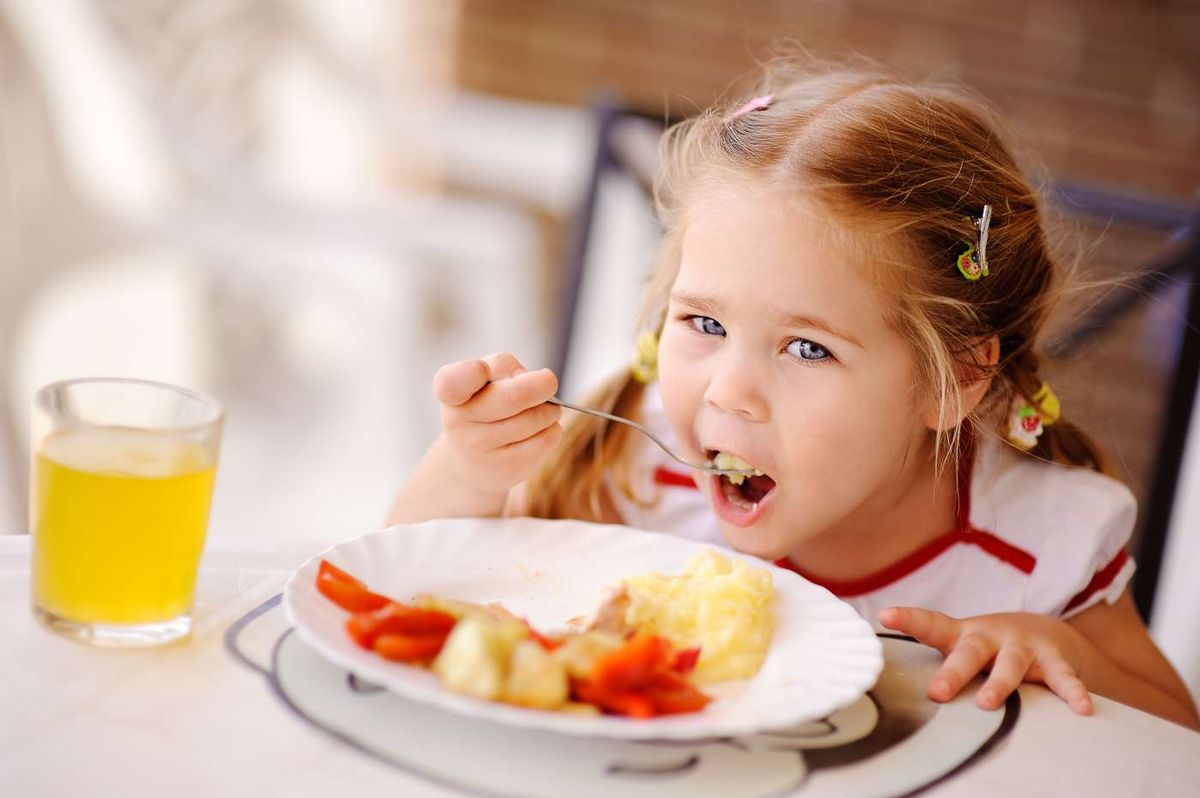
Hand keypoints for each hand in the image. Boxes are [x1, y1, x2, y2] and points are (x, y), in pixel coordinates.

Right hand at [433, 352, 561, 495]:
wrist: (471, 463)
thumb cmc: (482, 408)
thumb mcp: (481, 381)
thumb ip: (502, 367)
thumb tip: (537, 380)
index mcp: (450, 395)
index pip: (452, 382)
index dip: (471, 371)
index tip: (481, 369)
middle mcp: (460, 424)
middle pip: (515, 396)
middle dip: (542, 384)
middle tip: (548, 381)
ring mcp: (483, 450)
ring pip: (537, 417)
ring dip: (550, 408)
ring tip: (542, 410)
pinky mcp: (508, 467)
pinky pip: (548, 438)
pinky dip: (552, 428)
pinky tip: (541, 430)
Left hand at [879, 607, 1094, 714]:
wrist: (1044, 631)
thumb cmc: (988, 647)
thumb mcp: (962, 647)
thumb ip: (936, 663)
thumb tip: (892, 688)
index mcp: (963, 635)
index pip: (931, 625)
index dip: (908, 620)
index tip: (884, 614)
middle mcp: (991, 636)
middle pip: (969, 653)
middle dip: (953, 673)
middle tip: (936, 692)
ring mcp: (1023, 646)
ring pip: (1011, 664)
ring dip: (1000, 683)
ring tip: (988, 703)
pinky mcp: (1054, 658)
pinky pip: (1063, 677)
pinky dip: (1072, 692)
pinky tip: (1081, 707)